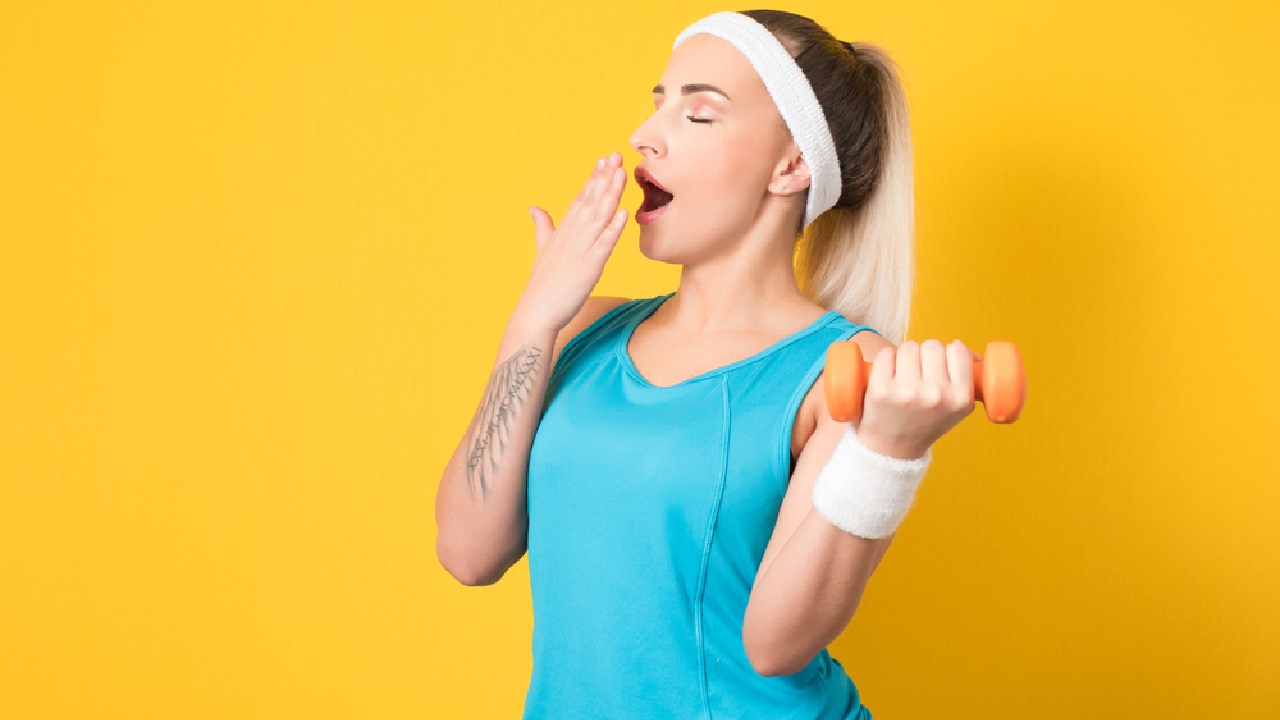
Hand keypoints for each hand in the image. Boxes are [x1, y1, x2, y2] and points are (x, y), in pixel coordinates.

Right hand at [514, 151, 628, 332]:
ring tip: (621, 173)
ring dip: (610, 195)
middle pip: (591, 201)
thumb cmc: (542, 285)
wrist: (536, 312)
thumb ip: (542, 226)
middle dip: (604, 178)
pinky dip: (613, 229)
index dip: (594, 178)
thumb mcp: (542, 249)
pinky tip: (623, 213)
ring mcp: (580, 250)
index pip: (581, 198)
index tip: (604, 158)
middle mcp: (572, 236)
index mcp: (563, 231)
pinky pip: (603, 245)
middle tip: (616, 155)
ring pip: (598, 217)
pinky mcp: (588, 267)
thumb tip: (533, 206)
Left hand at [855, 339, 977, 459]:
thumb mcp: (957, 408)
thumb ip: (966, 379)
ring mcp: (907, 391)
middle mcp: (936, 394)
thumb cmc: (925, 421)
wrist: (893, 448)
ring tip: (904, 376)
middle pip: (932, 345)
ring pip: (909, 347)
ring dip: (905, 356)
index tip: (941, 364)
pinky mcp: (881, 389)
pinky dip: (886, 360)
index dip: (948, 353)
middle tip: (920, 373)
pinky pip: (886, 354)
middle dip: (925, 354)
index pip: (958, 350)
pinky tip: (887, 376)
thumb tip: (966, 350)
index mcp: (960, 398)